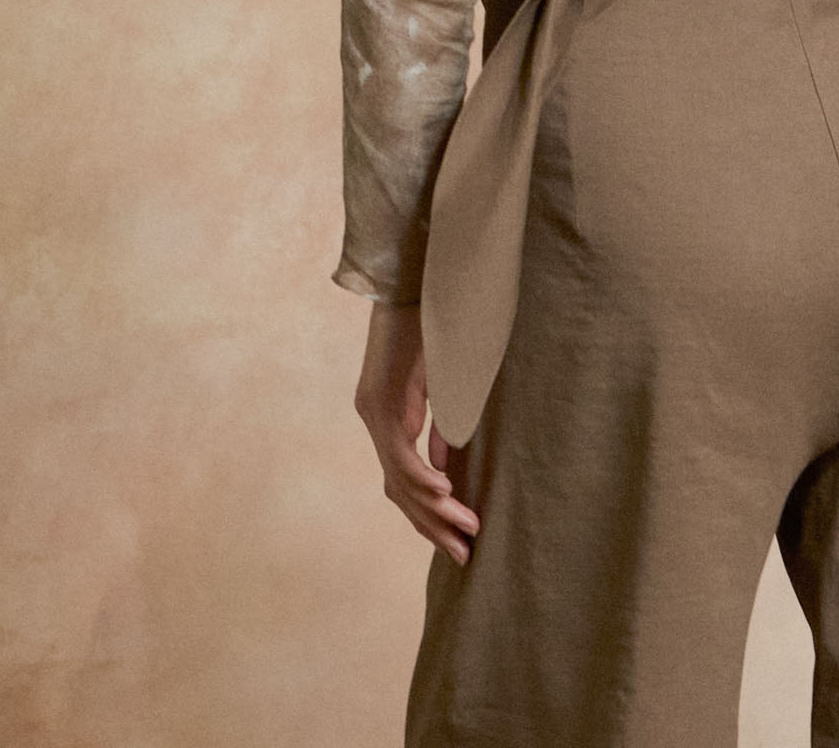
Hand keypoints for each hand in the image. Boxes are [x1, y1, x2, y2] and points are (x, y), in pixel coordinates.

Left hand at [354, 301, 480, 564]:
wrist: (408, 284)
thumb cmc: (427, 326)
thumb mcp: (436, 385)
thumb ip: (436, 426)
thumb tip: (443, 468)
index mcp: (387, 419)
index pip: (403, 483)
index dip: (429, 515)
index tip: (457, 538)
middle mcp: (374, 420)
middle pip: (399, 492)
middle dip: (432, 526)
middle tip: (463, 554)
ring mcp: (374, 413)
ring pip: (400, 479)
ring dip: (434, 509)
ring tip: (465, 529)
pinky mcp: (379, 401)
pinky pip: (400, 451)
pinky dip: (422, 476)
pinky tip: (445, 493)